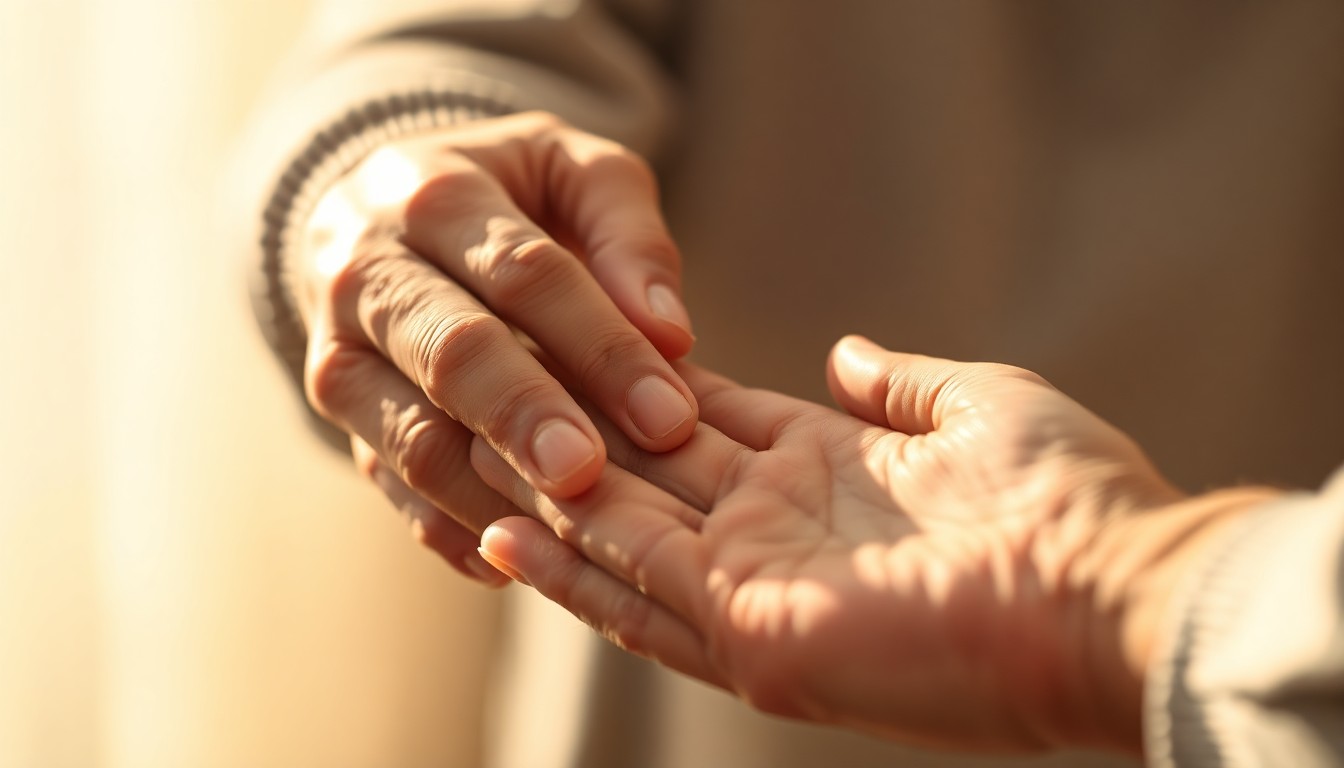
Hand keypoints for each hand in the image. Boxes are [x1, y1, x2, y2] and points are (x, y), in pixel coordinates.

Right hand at [299, 112, 698, 581]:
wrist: (377, 214)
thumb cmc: (507, 196)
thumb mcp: (571, 172)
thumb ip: (627, 234)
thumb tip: (669, 331)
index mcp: (434, 195)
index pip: (524, 276)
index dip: (601, 348)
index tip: (670, 417)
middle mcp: (367, 273)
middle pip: (450, 355)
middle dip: (524, 420)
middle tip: (590, 476)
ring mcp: (341, 354)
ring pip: (411, 437)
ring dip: (491, 493)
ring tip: (570, 535)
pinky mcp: (338, 418)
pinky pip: (391, 486)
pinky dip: (453, 530)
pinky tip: (521, 561)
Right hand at [473, 337, 1277, 751]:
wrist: (1111, 590)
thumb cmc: (1070, 499)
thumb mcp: (979, 404)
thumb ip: (900, 383)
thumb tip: (845, 352)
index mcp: (820, 474)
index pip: (700, 424)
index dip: (634, 386)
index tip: (566, 343)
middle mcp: (774, 532)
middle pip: (645, 475)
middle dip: (569, 436)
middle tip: (484, 391)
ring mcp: (757, 587)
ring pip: (622, 538)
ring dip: (548, 500)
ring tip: (464, 456)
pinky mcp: (753, 630)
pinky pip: (639, 588)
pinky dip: (572, 562)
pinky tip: (506, 530)